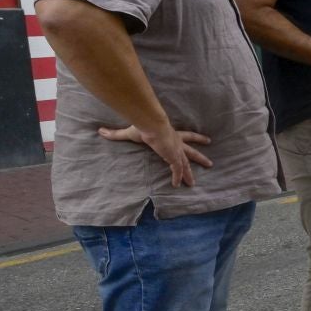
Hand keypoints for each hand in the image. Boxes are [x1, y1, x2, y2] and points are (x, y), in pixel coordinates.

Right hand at [98, 124, 212, 187]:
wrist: (151, 124)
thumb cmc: (144, 125)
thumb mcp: (131, 131)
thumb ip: (116, 133)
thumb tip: (100, 131)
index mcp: (172, 134)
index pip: (188, 136)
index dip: (196, 138)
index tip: (207, 140)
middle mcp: (177, 143)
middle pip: (192, 151)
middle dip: (200, 158)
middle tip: (210, 164)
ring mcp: (176, 151)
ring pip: (186, 164)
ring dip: (190, 174)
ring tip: (193, 184)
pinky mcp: (173, 158)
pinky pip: (177, 171)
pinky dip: (177, 178)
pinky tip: (176, 185)